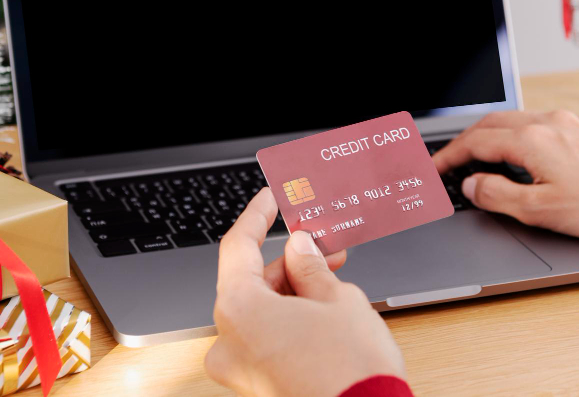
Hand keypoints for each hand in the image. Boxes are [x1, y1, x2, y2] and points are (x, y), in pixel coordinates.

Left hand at [205, 187, 404, 396]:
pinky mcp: (258, 385)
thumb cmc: (350, 367)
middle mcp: (228, 341)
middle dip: (287, 259)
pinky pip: (265, 337)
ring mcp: (240, 369)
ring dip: (292, 287)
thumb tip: (297, 247)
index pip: (236, 246)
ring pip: (259, 310)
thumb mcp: (336, 298)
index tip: (271, 199)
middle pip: (249, 281)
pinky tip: (322, 304)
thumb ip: (309, 265)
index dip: (257, 216)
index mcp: (238, 310)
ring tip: (332, 272)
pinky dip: (289, 316)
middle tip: (320, 241)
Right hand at [433, 110, 578, 240]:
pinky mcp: (576, 129)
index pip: (475, 143)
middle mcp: (544, 123)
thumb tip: (472, 185)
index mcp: (530, 141)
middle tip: (448, 162)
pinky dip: (508, 135)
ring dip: (485, 136)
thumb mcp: (541, 211)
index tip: (434, 169)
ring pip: (510, 120)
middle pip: (488, 124)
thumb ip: (498, 196)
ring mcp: (562, 122)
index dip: (449, 156)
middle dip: (463, 142)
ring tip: (473, 158)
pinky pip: (530, 123)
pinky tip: (511, 152)